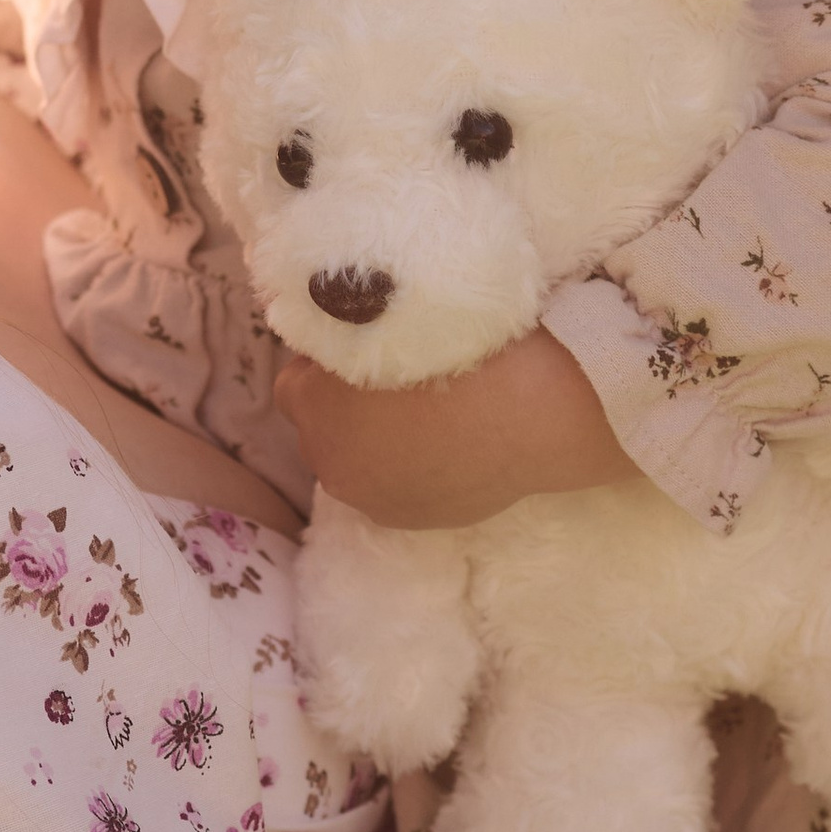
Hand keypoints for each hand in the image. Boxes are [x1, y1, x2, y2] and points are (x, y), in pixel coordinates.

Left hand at [275, 324, 635, 529]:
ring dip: (373, 439)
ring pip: (355, 460)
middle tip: (397, 375)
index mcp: (311, 405)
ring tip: (425, 411)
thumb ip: (347, 330)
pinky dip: (405, 465)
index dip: (328, 360)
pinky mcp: (410, 519)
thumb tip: (335, 336)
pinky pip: (390, 485)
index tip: (366, 344)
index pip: (295, 379)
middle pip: (320, 425)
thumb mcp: (390, 312)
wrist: (535, 410)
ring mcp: (369, 498)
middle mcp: (327, 460)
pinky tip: (443, 442)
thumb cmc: (462, 344)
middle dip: (344, 403)